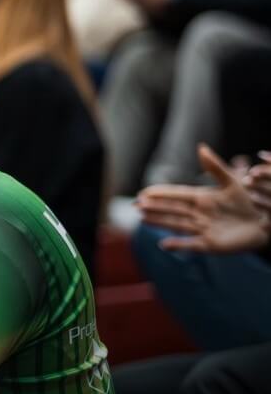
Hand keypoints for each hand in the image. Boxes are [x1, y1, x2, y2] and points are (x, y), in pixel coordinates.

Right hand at [136, 144, 270, 253]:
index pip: (177, 195)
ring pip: (177, 224)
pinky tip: (164, 243)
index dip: (160, 194)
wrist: (269, 219)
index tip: (143, 192)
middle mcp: (199, 214)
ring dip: (160, 222)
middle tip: (137, 205)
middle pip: (173, 210)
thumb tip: (200, 148)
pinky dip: (178, 245)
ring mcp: (204, 229)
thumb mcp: (233, 181)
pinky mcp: (211, 244)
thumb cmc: (252, 199)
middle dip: (155, 207)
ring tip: (142, 218)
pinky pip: (192, 245)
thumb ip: (215, 167)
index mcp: (203, 198)